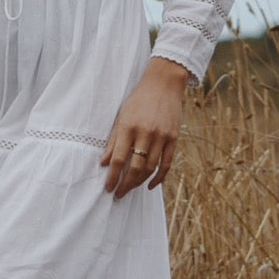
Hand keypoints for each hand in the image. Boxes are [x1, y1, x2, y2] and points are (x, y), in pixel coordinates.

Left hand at [101, 56, 189, 198]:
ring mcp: (162, 136)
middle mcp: (146, 133)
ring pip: (150, 168)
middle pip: (135, 167)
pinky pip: (167, 164)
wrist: (164, 84)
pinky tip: (150, 185)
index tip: (108, 188)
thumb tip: (104, 163)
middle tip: (118, 194)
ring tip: (130, 189)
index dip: (113, 177)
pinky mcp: (174, 138)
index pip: (119, 159)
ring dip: (139, 182)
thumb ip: (113, 140)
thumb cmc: (139, 99)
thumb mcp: (122, 116)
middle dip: (125, 184)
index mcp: (129, 127)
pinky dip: (159, 177)